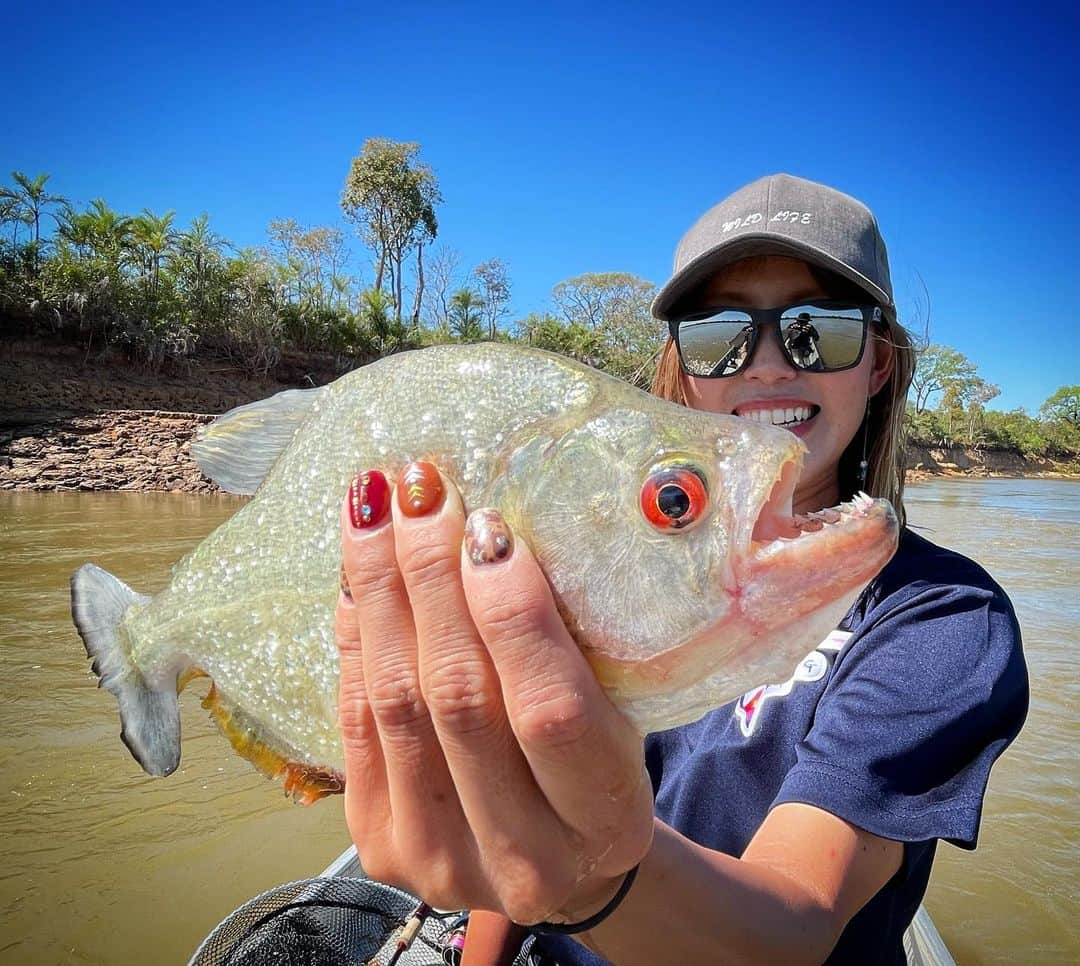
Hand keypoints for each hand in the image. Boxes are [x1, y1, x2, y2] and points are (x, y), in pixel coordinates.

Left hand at [335, 462, 653, 924]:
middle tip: (418, 489)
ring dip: (378, 592)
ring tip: (371, 510)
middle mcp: (521, 856)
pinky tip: (356, 576)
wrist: (559, 866)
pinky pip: (355, 722)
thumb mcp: (620, 719)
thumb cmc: (600, 769)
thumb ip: (570, 655)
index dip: (513, 615)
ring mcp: (438, 858)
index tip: (487, 525)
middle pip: (456, 698)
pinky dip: (355, 639)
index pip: (549, 711)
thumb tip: (492, 535)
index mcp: (602, 819)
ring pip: (394, 704)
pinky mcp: (379, 845)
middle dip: (429, 578)